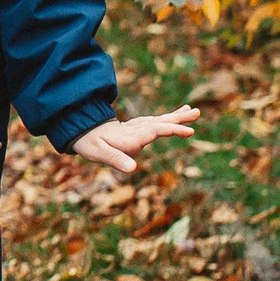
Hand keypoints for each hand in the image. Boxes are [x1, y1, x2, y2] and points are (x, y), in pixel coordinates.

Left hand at [71, 107, 200, 172]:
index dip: (171, 130)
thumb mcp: (99, 154)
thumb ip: (116, 160)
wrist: (83, 130)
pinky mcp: (139, 127)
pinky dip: (170, 118)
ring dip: (177, 117)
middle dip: (178, 119)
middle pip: (160, 123)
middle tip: (196, 113)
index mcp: (130, 137)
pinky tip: (179, 116)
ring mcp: (138, 127)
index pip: (154, 131)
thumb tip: (132, 169)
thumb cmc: (91, 144)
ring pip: (160, 121)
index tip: (188, 131)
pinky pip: (157, 122)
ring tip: (194, 111)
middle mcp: (136, 129)